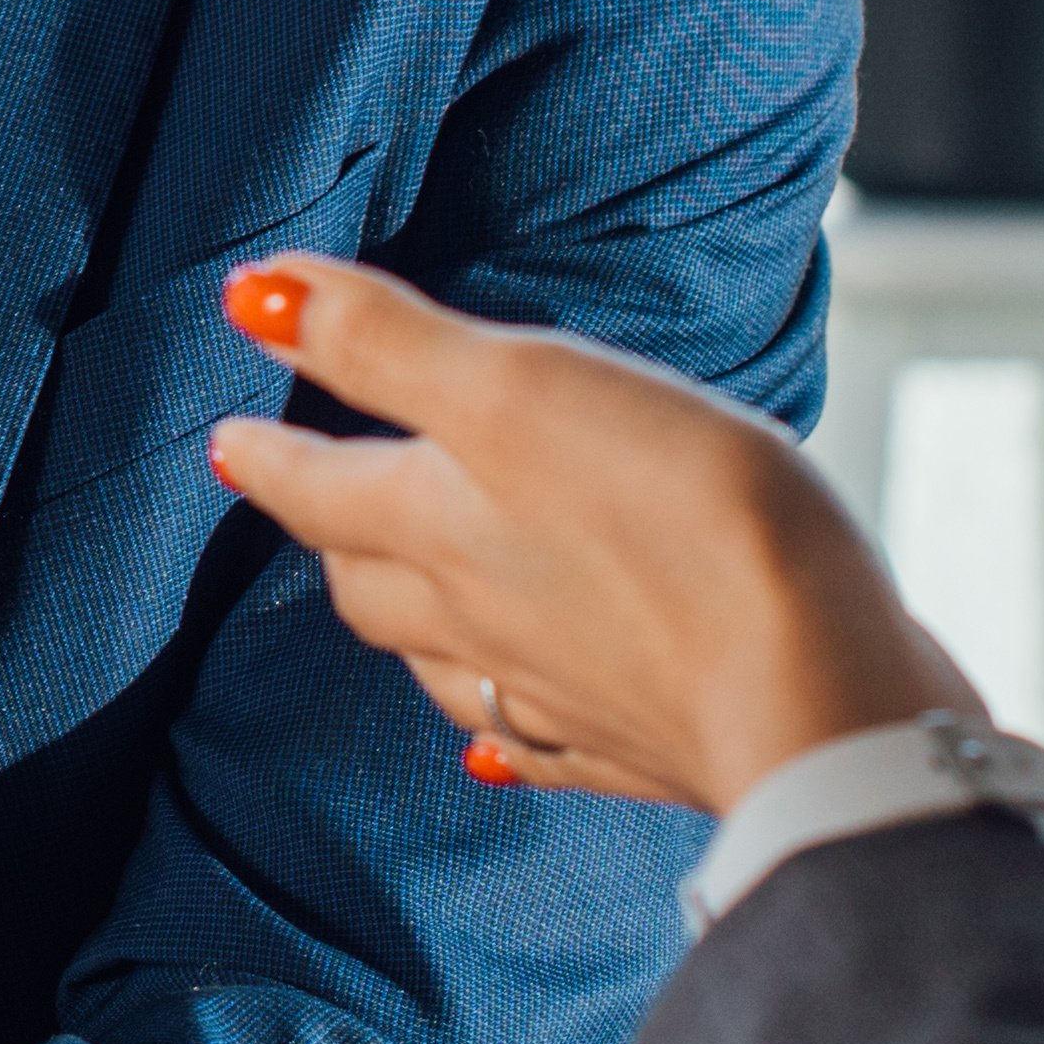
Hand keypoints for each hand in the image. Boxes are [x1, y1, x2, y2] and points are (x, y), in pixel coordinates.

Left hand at [205, 254, 971, 817]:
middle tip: (305, 505)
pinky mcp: (646, 744)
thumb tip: (249, 298)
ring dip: (407, 631)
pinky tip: (502, 740)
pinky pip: (545, 745)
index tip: (226, 440)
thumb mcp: (517, 390)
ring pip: (448, 667)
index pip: (321, 489)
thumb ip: (385, 344)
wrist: (818, 695)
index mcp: (440, 529)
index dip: (268, 456)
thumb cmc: (678, 525)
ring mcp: (562, 696)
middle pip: (372, 585)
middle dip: (330, 537)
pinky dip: (506, 733)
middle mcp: (482, 621)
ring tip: (391, 602)